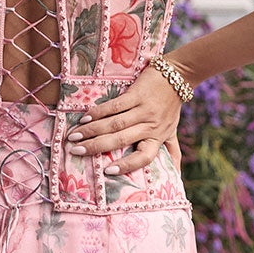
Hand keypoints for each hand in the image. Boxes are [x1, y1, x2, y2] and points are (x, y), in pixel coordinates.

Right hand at [66, 65, 184, 176]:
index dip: (127, 165)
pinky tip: (85, 118)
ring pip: (114, 124)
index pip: (143, 157)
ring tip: (74, 136)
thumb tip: (176, 176)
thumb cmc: (171, 106)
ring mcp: (143, 109)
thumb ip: (172, 151)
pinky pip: (115, 106)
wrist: (178, 75)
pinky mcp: (137, 94)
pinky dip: (98, 112)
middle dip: (96, 147)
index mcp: (157, 137)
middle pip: (121, 140)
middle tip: (75, 151)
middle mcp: (150, 126)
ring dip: (92, 130)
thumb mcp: (173, 131)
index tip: (107, 171)